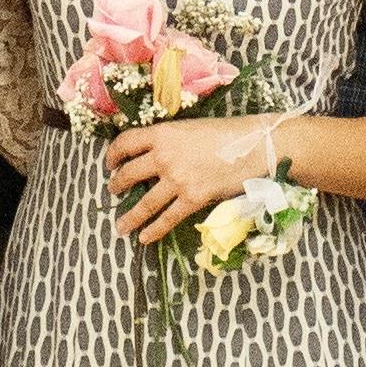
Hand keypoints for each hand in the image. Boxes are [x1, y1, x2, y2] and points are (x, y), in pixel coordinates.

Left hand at [106, 114, 275, 246]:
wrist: (255, 146)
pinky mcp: (193, 198)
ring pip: (144, 202)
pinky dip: (153, 230)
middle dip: (117, 185)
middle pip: (129, 173)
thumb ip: (170, 141)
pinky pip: (167, 218)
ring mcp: (177, 179)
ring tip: (120, 226)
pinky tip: (144, 238)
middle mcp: (164, 156)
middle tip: (114, 191)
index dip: (113, 155)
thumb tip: (156, 154)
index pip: (126, 143)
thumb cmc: (228, 133)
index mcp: (163, 133)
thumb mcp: (191, 128)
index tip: (110, 164)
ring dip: (129, 216)